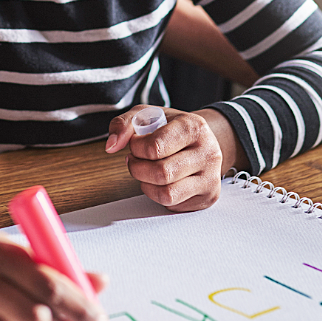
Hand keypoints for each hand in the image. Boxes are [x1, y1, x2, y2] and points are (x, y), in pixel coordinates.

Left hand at [106, 106, 229, 210]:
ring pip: (167, 194)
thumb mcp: (147, 115)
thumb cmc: (171, 128)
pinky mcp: (209, 196)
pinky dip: (159, 195)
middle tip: (135, 160)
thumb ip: (123, 124)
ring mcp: (210, 176)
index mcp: (194, 126)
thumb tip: (111, 146)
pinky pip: (174, 205)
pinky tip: (160, 182)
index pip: (156, 146)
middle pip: (161, 173)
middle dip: (138, 169)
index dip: (136, 148)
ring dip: (146, 185)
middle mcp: (208, 152)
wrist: (201, 140)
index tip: (135, 144)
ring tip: (145, 172)